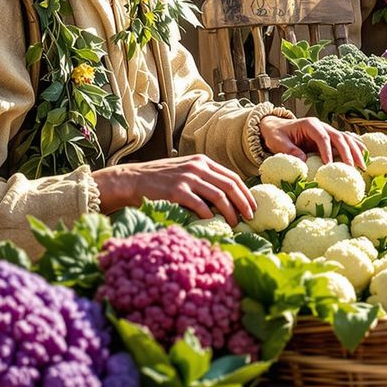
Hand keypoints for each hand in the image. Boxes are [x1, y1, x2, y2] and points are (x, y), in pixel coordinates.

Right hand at [92, 154, 254, 223]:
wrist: (133, 180)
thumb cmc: (160, 180)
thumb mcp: (185, 172)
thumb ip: (204, 180)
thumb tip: (227, 200)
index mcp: (202, 161)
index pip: (232, 177)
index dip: (246, 193)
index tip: (253, 207)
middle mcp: (197, 167)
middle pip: (230, 186)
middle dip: (244, 203)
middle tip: (250, 217)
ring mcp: (187, 178)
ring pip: (219, 197)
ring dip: (230, 213)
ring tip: (234, 224)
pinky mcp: (176, 191)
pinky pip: (200, 206)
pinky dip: (210, 216)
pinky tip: (213, 224)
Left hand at [259, 114, 364, 165]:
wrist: (277, 127)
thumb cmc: (277, 135)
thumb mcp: (277, 142)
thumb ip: (289, 150)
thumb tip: (303, 161)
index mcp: (310, 124)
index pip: (323, 137)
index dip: (328, 151)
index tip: (330, 166)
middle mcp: (322, 126)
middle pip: (339, 137)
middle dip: (348, 153)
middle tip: (353, 168)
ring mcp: (328, 130)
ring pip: (346, 138)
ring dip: (356, 151)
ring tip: (363, 165)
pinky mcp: (330, 137)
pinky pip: (346, 140)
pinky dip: (356, 146)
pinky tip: (365, 154)